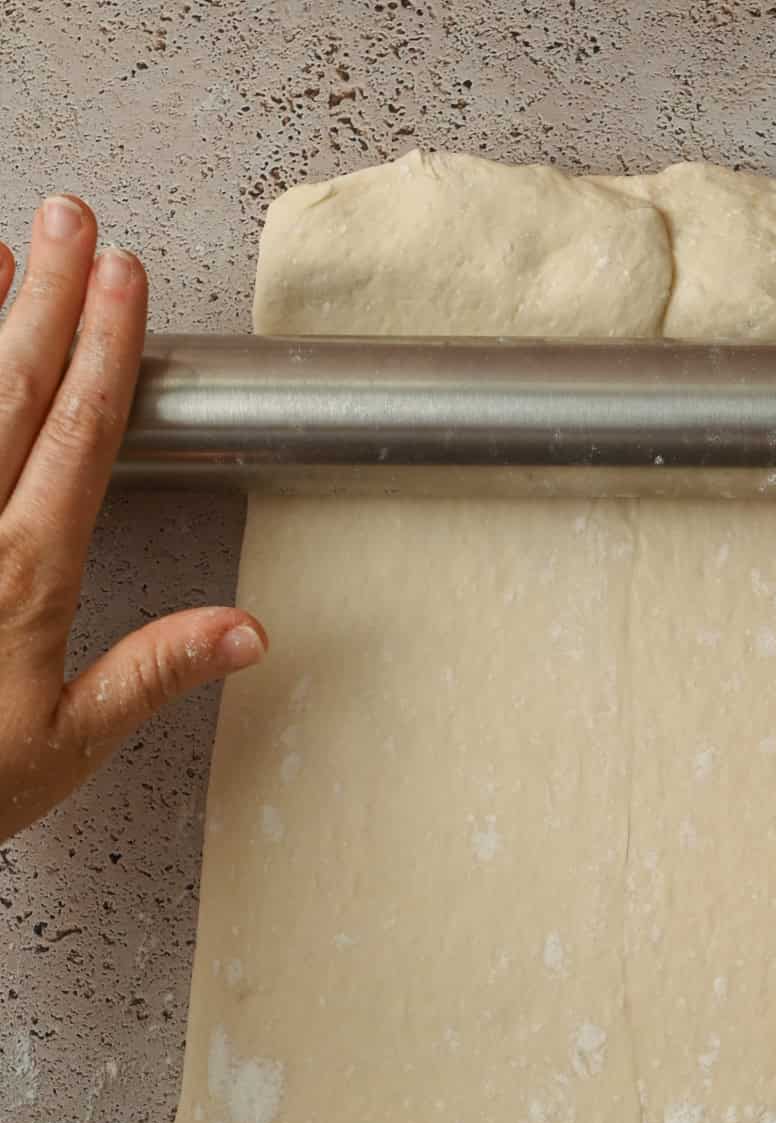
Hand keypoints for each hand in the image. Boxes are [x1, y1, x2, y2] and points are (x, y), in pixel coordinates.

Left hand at [0, 195, 265, 842]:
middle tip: (69, 217)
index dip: (104, 353)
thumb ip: (153, 674)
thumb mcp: (67, 746)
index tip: (123, 283)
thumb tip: (246, 632)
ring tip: (1, 247)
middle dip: (46, 298)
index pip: (75, 440)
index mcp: (23, 580)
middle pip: (8, 390)